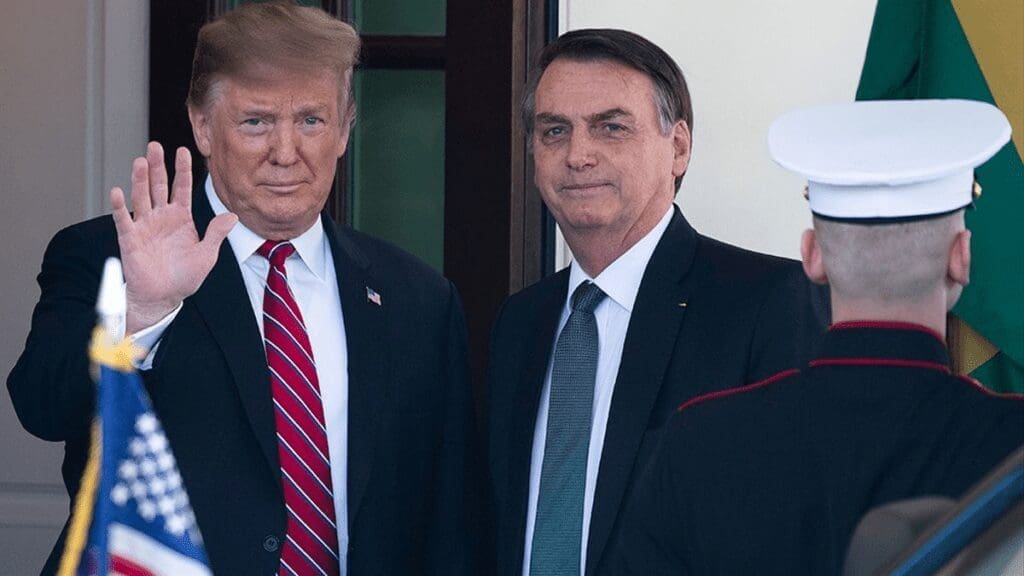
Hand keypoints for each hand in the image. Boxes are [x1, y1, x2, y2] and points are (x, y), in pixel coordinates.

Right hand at [111, 142, 237, 333]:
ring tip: (140, 161)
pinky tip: (117, 191)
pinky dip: (119, 206)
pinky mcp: (130, 239)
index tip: (183, 150)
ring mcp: (144, 226)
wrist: (163, 297)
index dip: (182, 170)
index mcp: (181, 218)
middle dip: (157, 166)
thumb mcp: (206, 255)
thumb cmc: (185, 277)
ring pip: (141, 197)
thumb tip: (233, 215)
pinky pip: (124, 220)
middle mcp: (161, 217)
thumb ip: (216, 234)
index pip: (182, 188)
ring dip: (139, 180)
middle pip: (158, 186)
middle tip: (155, 146)